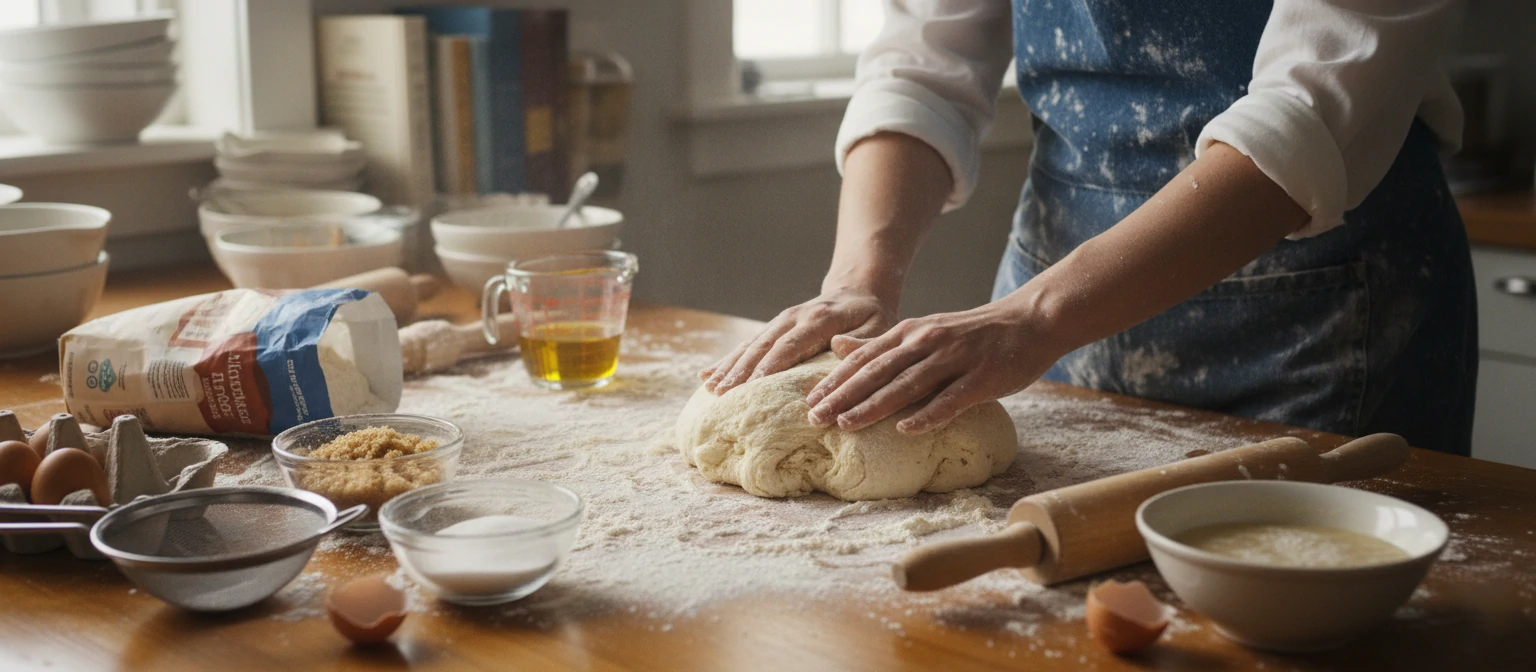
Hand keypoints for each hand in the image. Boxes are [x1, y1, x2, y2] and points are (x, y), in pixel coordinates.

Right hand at [701, 288, 897, 394]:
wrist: (857, 290)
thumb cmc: (871, 316)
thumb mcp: (878, 327)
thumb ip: (862, 341)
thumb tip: (839, 346)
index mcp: (819, 319)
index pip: (791, 345)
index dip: (770, 366)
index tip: (751, 387)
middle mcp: (794, 317)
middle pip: (764, 346)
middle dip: (741, 370)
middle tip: (722, 394)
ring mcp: (781, 321)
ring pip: (751, 345)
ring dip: (730, 367)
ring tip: (711, 388)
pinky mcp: (774, 328)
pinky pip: (748, 345)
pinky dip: (728, 360)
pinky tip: (707, 375)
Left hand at [804, 300, 1062, 434]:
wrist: (1030, 322)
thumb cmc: (973, 334)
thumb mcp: (924, 331)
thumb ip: (882, 343)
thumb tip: (836, 345)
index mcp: (911, 333)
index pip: (864, 358)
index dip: (835, 379)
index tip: (808, 401)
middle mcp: (927, 343)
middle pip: (878, 372)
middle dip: (843, 395)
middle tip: (815, 418)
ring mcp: (955, 359)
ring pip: (907, 385)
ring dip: (874, 406)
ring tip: (847, 425)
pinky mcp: (982, 378)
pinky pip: (951, 399)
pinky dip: (927, 414)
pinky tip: (906, 430)